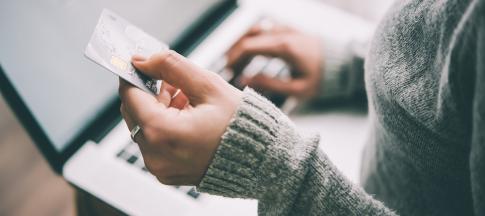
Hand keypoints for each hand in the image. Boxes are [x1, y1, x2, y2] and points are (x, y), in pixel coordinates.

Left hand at [119, 51, 241, 185]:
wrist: (260, 159)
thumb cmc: (241, 125)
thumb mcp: (208, 86)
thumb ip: (171, 66)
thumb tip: (143, 60)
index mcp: (162, 133)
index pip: (129, 95)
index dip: (135, 75)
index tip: (144, 65)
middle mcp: (155, 155)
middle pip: (134, 111)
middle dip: (152, 93)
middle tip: (177, 84)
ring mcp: (160, 168)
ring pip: (144, 126)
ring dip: (160, 109)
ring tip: (190, 103)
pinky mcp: (166, 172)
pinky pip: (154, 143)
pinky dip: (165, 127)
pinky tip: (189, 119)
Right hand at [227, 23, 322, 98]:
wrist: (342, 64)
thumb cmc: (322, 79)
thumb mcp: (297, 89)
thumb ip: (269, 84)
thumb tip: (244, 80)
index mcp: (283, 47)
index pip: (248, 47)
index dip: (233, 58)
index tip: (227, 71)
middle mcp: (282, 33)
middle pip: (247, 37)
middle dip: (234, 53)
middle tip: (228, 69)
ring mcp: (285, 29)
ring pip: (254, 31)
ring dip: (242, 44)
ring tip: (236, 61)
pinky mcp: (288, 30)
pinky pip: (264, 30)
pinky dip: (253, 39)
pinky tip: (251, 53)